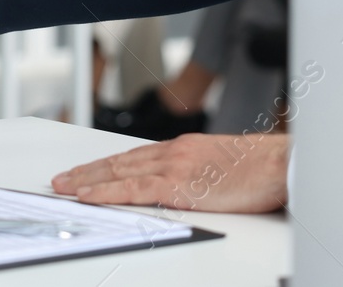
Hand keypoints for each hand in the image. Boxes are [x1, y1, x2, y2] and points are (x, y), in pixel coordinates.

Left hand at [50, 133, 288, 212]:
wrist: (280, 164)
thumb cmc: (260, 169)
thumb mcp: (220, 166)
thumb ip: (197, 173)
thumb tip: (186, 189)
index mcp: (181, 148)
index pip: (132, 157)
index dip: (105, 165)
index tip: (86, 171)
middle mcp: (172, 152)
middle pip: (118, 161)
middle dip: (87, 171)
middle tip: (61, 179)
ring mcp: (174, 166)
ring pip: (119, 172)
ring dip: (87, 180)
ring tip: (64, 187)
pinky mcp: (180, 185)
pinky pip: (134, 189)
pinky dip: (107, 191)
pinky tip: (88, 195)